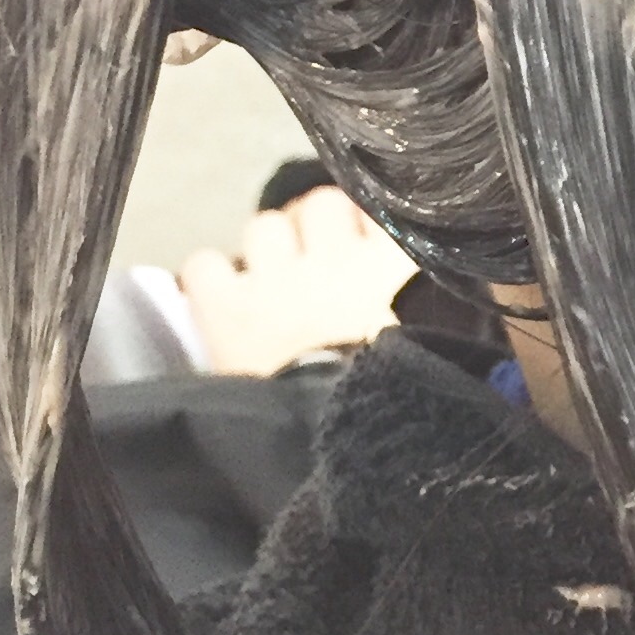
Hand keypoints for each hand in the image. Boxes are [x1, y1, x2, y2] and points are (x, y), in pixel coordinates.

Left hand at [178, 184, 415, 375]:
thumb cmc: (396, 390)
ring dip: (267, 250)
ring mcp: (276, 276)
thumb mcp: (429, 335)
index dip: (361, 226)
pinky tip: (222, 297)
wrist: (346, 429)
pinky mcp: (226, 303)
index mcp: (391, 263)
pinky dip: (211, 278)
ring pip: (265, 226)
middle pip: (319, 205)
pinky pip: (206, 264)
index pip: (375, 209)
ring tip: (271, 281)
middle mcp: (334, 256)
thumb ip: (421, 297)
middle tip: (313, 264)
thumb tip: (415, 278)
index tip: (360, 247)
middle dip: (313, 229)